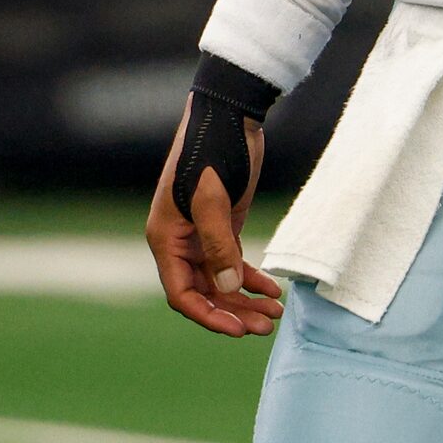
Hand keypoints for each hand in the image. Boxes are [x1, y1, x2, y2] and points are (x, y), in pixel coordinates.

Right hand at [145, 96, 282, 337]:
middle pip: (205, 292)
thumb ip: (219, 243)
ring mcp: (203, 234)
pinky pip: (233, 261)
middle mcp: (181, 242)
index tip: (238, 330)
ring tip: (275, 314)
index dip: (209, 315)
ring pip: (222, 280)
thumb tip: (229, 286)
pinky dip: (251, 277)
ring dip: (246, 299)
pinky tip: (272, 290)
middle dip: (234, 312)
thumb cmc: (214, 149)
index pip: (182, 294)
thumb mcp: (213, 197)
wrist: (230, 112)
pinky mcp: (224, 223)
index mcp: (166, 238)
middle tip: (267, 326)